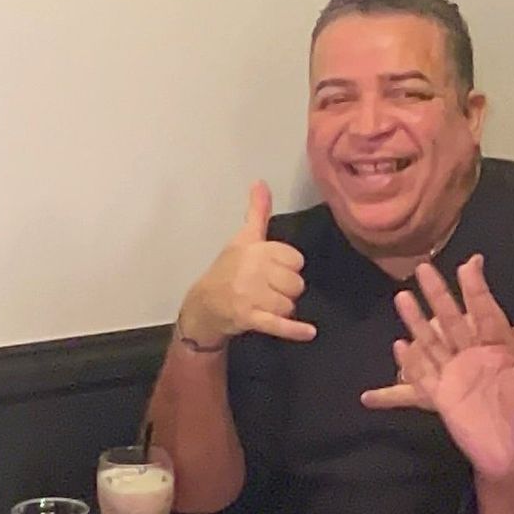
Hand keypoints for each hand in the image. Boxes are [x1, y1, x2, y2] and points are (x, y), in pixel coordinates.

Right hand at [180, 183, 315, 350]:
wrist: (203, 305)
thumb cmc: (226, 270)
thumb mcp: (242, 238)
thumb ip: (256, 211)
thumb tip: (260, 182)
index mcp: (255, 249)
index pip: (295, 260)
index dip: (287, 267)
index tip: (271, 270)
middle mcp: (253, 270)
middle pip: (296, 283)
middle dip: (286, 290)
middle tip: (268, 290)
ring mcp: (251, 295)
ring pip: (289, 304)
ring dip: (283, 309)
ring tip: (265, 305)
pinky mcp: (250, 318)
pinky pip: (278, 324)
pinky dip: (294, 330)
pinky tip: (309, 332)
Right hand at [364, 257, 513, 471]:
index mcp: (499, 350)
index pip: (485, 313)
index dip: (476, 289)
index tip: (469, 265)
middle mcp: (473, 356)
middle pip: (452, 319)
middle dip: (439, 294)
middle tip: (423, 268)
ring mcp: (456, 375)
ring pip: (432, 341)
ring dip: (416, 320)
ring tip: (402, 296)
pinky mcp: (442, 396)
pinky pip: (423, 374)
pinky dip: (411, 360)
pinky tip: (400, 344)